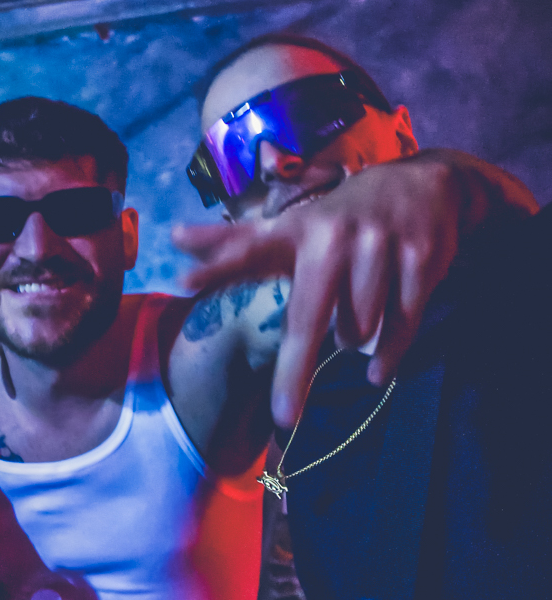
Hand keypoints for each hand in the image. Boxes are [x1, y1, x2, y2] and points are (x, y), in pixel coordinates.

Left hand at [174, 153, 524, 427]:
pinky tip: (378, 371)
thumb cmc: (340, 219)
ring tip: (356, 321)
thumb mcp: (289, 228)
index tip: (183, 282)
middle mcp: (332, 235)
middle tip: (285, 416)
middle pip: (308, 320)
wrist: (426, 184)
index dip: (218, 265)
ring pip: (358, 330)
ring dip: (355, 341)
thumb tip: (173, 239)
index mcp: (294, 231)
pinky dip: (389, 356)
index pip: (250, 250)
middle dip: (294, 373)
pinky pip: (401, 327)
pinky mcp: (419, 258)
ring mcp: (378, 244)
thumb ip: (234, 244)